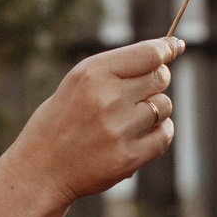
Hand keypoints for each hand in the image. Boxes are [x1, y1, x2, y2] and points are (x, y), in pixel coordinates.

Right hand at [3, 37, 183, 209]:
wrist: (40, 169)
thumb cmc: (61, 121)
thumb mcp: (78, 83)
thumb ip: (116, 69)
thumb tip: (167, 51)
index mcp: (91, 74)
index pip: (148, 54)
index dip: (166, 48)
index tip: (175, 46)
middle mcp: (106, 98)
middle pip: (160, 78)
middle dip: (156, 81)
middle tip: (137, 92)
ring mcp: (118, 129)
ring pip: (164, 106)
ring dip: (155, 109)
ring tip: (130, 118)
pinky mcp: (128, 157)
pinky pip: (164, 135)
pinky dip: (160, 131)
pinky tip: (141, 134)